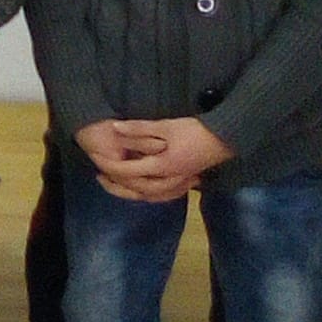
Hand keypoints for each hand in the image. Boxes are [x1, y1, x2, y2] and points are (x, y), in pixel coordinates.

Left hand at [88, 116, 235, 202]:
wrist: (226, 139)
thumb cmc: (195, 130)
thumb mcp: (166, 125)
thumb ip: (139, 129)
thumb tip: (114, 128)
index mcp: (162, 166)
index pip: (129, 171)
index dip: (110, 166)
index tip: (96, 160)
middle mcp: (169, 180)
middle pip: (137, 190)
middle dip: (117, 184)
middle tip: (100, 176)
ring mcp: (179, 183)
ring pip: (150, 196)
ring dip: (131, 192)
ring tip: (117, 184)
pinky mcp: (186, 182)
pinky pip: (164, 196)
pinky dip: (150, 195)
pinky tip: (145, 191)